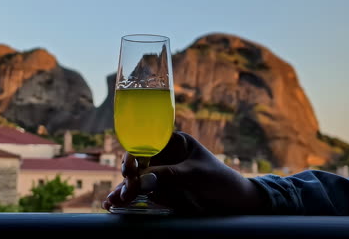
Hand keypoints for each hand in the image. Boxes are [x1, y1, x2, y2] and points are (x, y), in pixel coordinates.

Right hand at [102, 131, 268, 214]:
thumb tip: (143, 181)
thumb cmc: (220, 180)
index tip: (130, 169)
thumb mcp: (196, 174)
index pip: (147, 143)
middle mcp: (164, 157)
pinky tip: (114, 205)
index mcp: (173, 143)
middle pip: (138, 164)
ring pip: (136, 181)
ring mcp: (161, 176)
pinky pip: (141, 195)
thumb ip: (169, 175)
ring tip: (112, 202)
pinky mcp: (161, 193)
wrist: (236, 206)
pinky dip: (129, 200)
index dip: (135, 155)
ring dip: (123, 190)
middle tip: (123, 192)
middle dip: (128, 177)